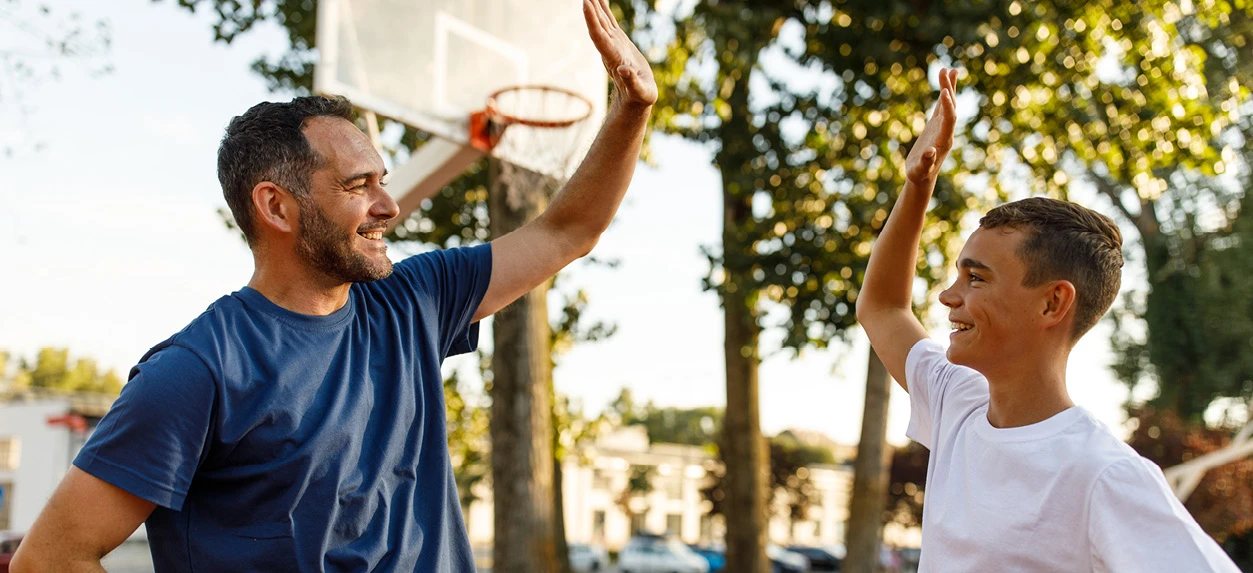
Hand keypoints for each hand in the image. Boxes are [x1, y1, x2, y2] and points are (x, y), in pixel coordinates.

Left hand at [583, 0, 656, 107]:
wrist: (635, 98)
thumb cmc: (640, 97)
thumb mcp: (640, 92)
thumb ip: (632, 82)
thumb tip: (623, 70)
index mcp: (614, 58)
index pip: (599, 36)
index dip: (591, 20)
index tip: (585, 3)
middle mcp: (609, 48)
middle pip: (597, 25)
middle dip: (590, 7)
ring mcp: (613, 44)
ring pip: (601, 21)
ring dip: (595, 5)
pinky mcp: (619, 42)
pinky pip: (609, 22)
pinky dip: (604, 10)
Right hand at [905, 68, 957, 184]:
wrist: (922, 176)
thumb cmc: (919, 174)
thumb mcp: (920, 170)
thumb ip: (926, 161)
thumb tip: (930, 151)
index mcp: (944, 140)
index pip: (949, 119)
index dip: (947, 106)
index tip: (944, 91)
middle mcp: (946, 131)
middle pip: (951, 107)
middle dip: (949, 89)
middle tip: (946, 71)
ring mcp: (942, 127)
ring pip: (948, 104)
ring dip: (949, 87)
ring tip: (950, 69)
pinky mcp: (936, 126)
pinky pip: (942, 107)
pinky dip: (944, 95)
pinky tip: (945, 84)